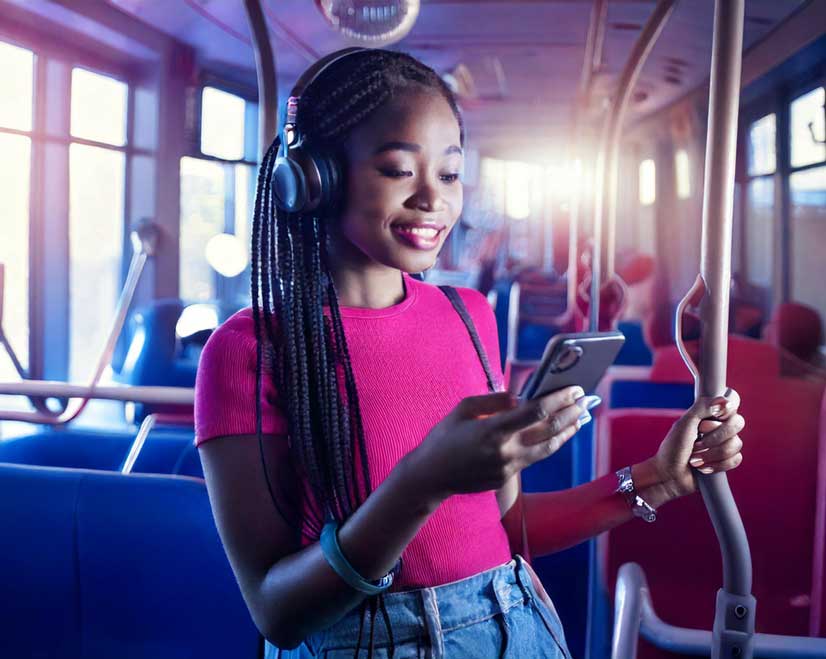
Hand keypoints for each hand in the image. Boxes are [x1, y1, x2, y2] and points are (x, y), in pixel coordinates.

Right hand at [405, 387, 589, 500]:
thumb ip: (494, 401)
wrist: (431, 477)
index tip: (573, 388)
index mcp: (493, 430)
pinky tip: (557, 435)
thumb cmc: (444, 437)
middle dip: (571, 413)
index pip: (536, 412)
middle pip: (549, 431)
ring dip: (567, 432)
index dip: (559, 399)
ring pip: (548, 448)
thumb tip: (521, 398)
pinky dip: (549, 444)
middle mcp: (505, 451)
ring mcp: (508, 467)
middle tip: (585, 400)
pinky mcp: (507, 478)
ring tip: (581, 418)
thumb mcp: (463, 409)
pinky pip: (534, 458)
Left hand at [650, 388, 744, 499]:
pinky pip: (736, 459)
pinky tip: (703, 468)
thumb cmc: (673, 447)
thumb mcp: (684, 423)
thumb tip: (724, 400)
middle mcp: (719, 426)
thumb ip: (702, 408)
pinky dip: (717, 465)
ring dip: (711, 454)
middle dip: (715, 436)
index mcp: (709, 414)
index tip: (715, 415)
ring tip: (694, 459)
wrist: (670, 475)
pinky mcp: (727, 460)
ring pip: (736, 444)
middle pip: (738, 423)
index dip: (727, 410)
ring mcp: (725, 443)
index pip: (732, 402)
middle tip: (697, 443)